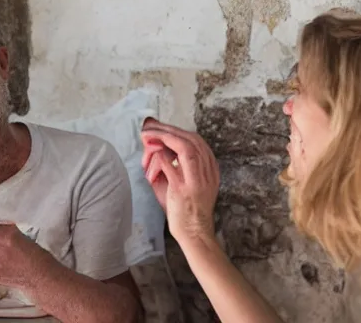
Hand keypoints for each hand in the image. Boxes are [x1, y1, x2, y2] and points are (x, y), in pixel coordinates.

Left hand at [141, 118, 219, 248]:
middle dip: (169, 130)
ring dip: (165, 138)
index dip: (178, 131)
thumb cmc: (186, 209)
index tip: (162, 127)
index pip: (198, 141)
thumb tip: (156, 146)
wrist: (195, 233)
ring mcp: (197, 181)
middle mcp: (207, 173)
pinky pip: (172, 166)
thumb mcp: (187, 183)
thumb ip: (175, 165)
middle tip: (151, 127)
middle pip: (192, 140)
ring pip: (186, 148)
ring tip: (149, 135)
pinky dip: (160, 155)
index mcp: (210, 170)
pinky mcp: (183, 190)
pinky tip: (151, 152)